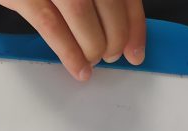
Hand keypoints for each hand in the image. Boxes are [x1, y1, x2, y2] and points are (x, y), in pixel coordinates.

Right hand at [0, 0, 145, 80]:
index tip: (136, 52)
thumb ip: (100, 1)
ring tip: (92, 60)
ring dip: (93, 46)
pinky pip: (52, 25)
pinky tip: (79, 68)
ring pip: (82, 13)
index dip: (134, 26)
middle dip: (115, 38)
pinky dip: (70, 52)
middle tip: (109, 55)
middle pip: (108, 2)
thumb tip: (127, 37)